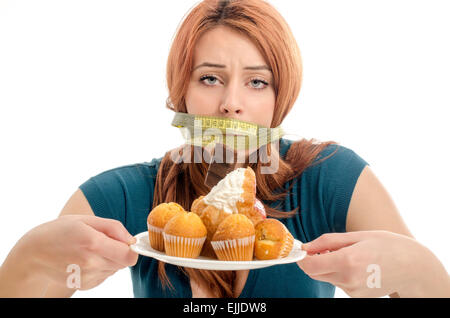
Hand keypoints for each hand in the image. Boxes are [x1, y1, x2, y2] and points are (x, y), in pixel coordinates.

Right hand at [5, 215, 138, 290]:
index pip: (129, 256)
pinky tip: (84, 259)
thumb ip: (114, 228)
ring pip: (114, 269)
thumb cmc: (60, 231)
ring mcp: (87, 277)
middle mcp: (91, 264)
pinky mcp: (84, 285)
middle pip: (124, 263)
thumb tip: (131, 240)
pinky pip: (104, 276)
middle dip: (119, 252)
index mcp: (94, 244)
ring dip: (109, 259)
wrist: (33, 253)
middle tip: (102, 242)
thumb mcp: (87, 219)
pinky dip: (100, 267)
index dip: (131, 248)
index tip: (123, 241)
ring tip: (90, 250)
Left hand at [297, 230, 447, 296]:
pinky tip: (358, 266)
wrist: (414, 268)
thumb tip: (305, 247)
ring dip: (329, 266)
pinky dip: (340, 273)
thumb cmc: (386, 245)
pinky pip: (339, 282)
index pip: (309, 266)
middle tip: (329, 248)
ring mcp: (353, 291)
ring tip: (351, 255)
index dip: (301, 258)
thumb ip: (327, 242)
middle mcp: (348, 279)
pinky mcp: (356, 296)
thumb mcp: (357, 235)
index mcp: (347, 261)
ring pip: (327, 277)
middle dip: (314, 261)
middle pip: (315, 273)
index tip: (302, 249)